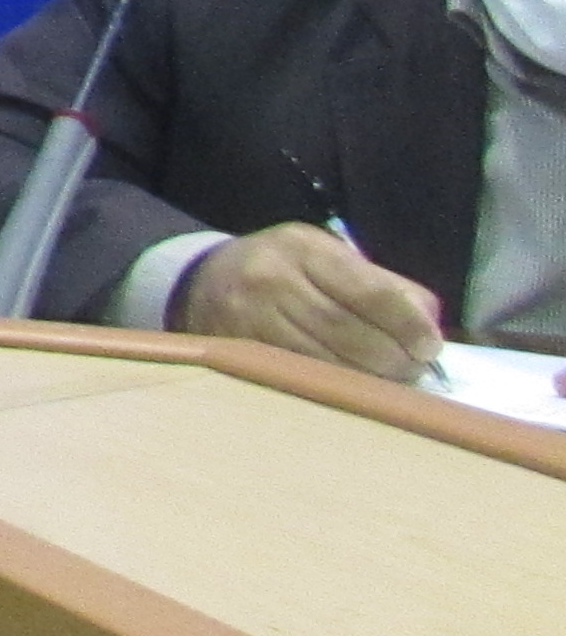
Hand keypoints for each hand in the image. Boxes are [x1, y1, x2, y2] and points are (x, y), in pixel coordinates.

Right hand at [176, 222, 442, 380]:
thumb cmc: (285, 268)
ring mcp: (250, 316)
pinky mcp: (240, 348)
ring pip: (325, 361)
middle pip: (349, 332)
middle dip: (393, 358)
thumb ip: (382, 284)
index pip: (370, 291)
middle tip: (415, 370)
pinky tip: (353, 387)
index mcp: (304, 248)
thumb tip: (429, 324)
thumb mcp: (329, 257)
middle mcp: (273, 279)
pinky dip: (336, 386)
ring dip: (369, 379)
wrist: (204, 279)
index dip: (407, 324)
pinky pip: (300, 375)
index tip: (430, 346)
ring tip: (389, 381)